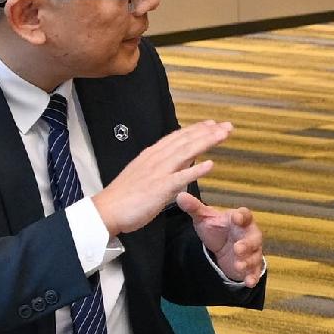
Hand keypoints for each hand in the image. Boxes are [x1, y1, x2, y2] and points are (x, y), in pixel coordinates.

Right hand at [92, 119, 230, 235]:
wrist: (106, 210)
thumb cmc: (123, 196)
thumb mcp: (141, 173)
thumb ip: (160, 165)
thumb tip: (178, 161)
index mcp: (151, 155)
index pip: (177, 137)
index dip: (195, 130)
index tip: (211, 124)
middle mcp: (156, 159)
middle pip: (186, 141)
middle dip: (207, 132)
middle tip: (227, 126)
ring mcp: (159, 173)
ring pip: (186, 153)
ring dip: (206, 142)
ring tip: (223, 135)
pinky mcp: (160, 188)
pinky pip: (181, 178)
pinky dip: (196, 170)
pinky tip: (211, 165)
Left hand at [182, 192, 266, 286]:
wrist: (223, 246)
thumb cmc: (217, 228)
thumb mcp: (205, 218)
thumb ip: (194, 207)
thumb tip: (180, 195)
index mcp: (240, 220)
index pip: (245, 215)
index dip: (242, 216)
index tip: (236, 217)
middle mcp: (250, 234)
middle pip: (253, 238)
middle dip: (247, 244)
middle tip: (238, 248)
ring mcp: (252, 251)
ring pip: (254, 255)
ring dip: (248, 261)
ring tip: (239, 265)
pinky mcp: (250, 265)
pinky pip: (254, 271)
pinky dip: (253, 276)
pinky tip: (249, 282)